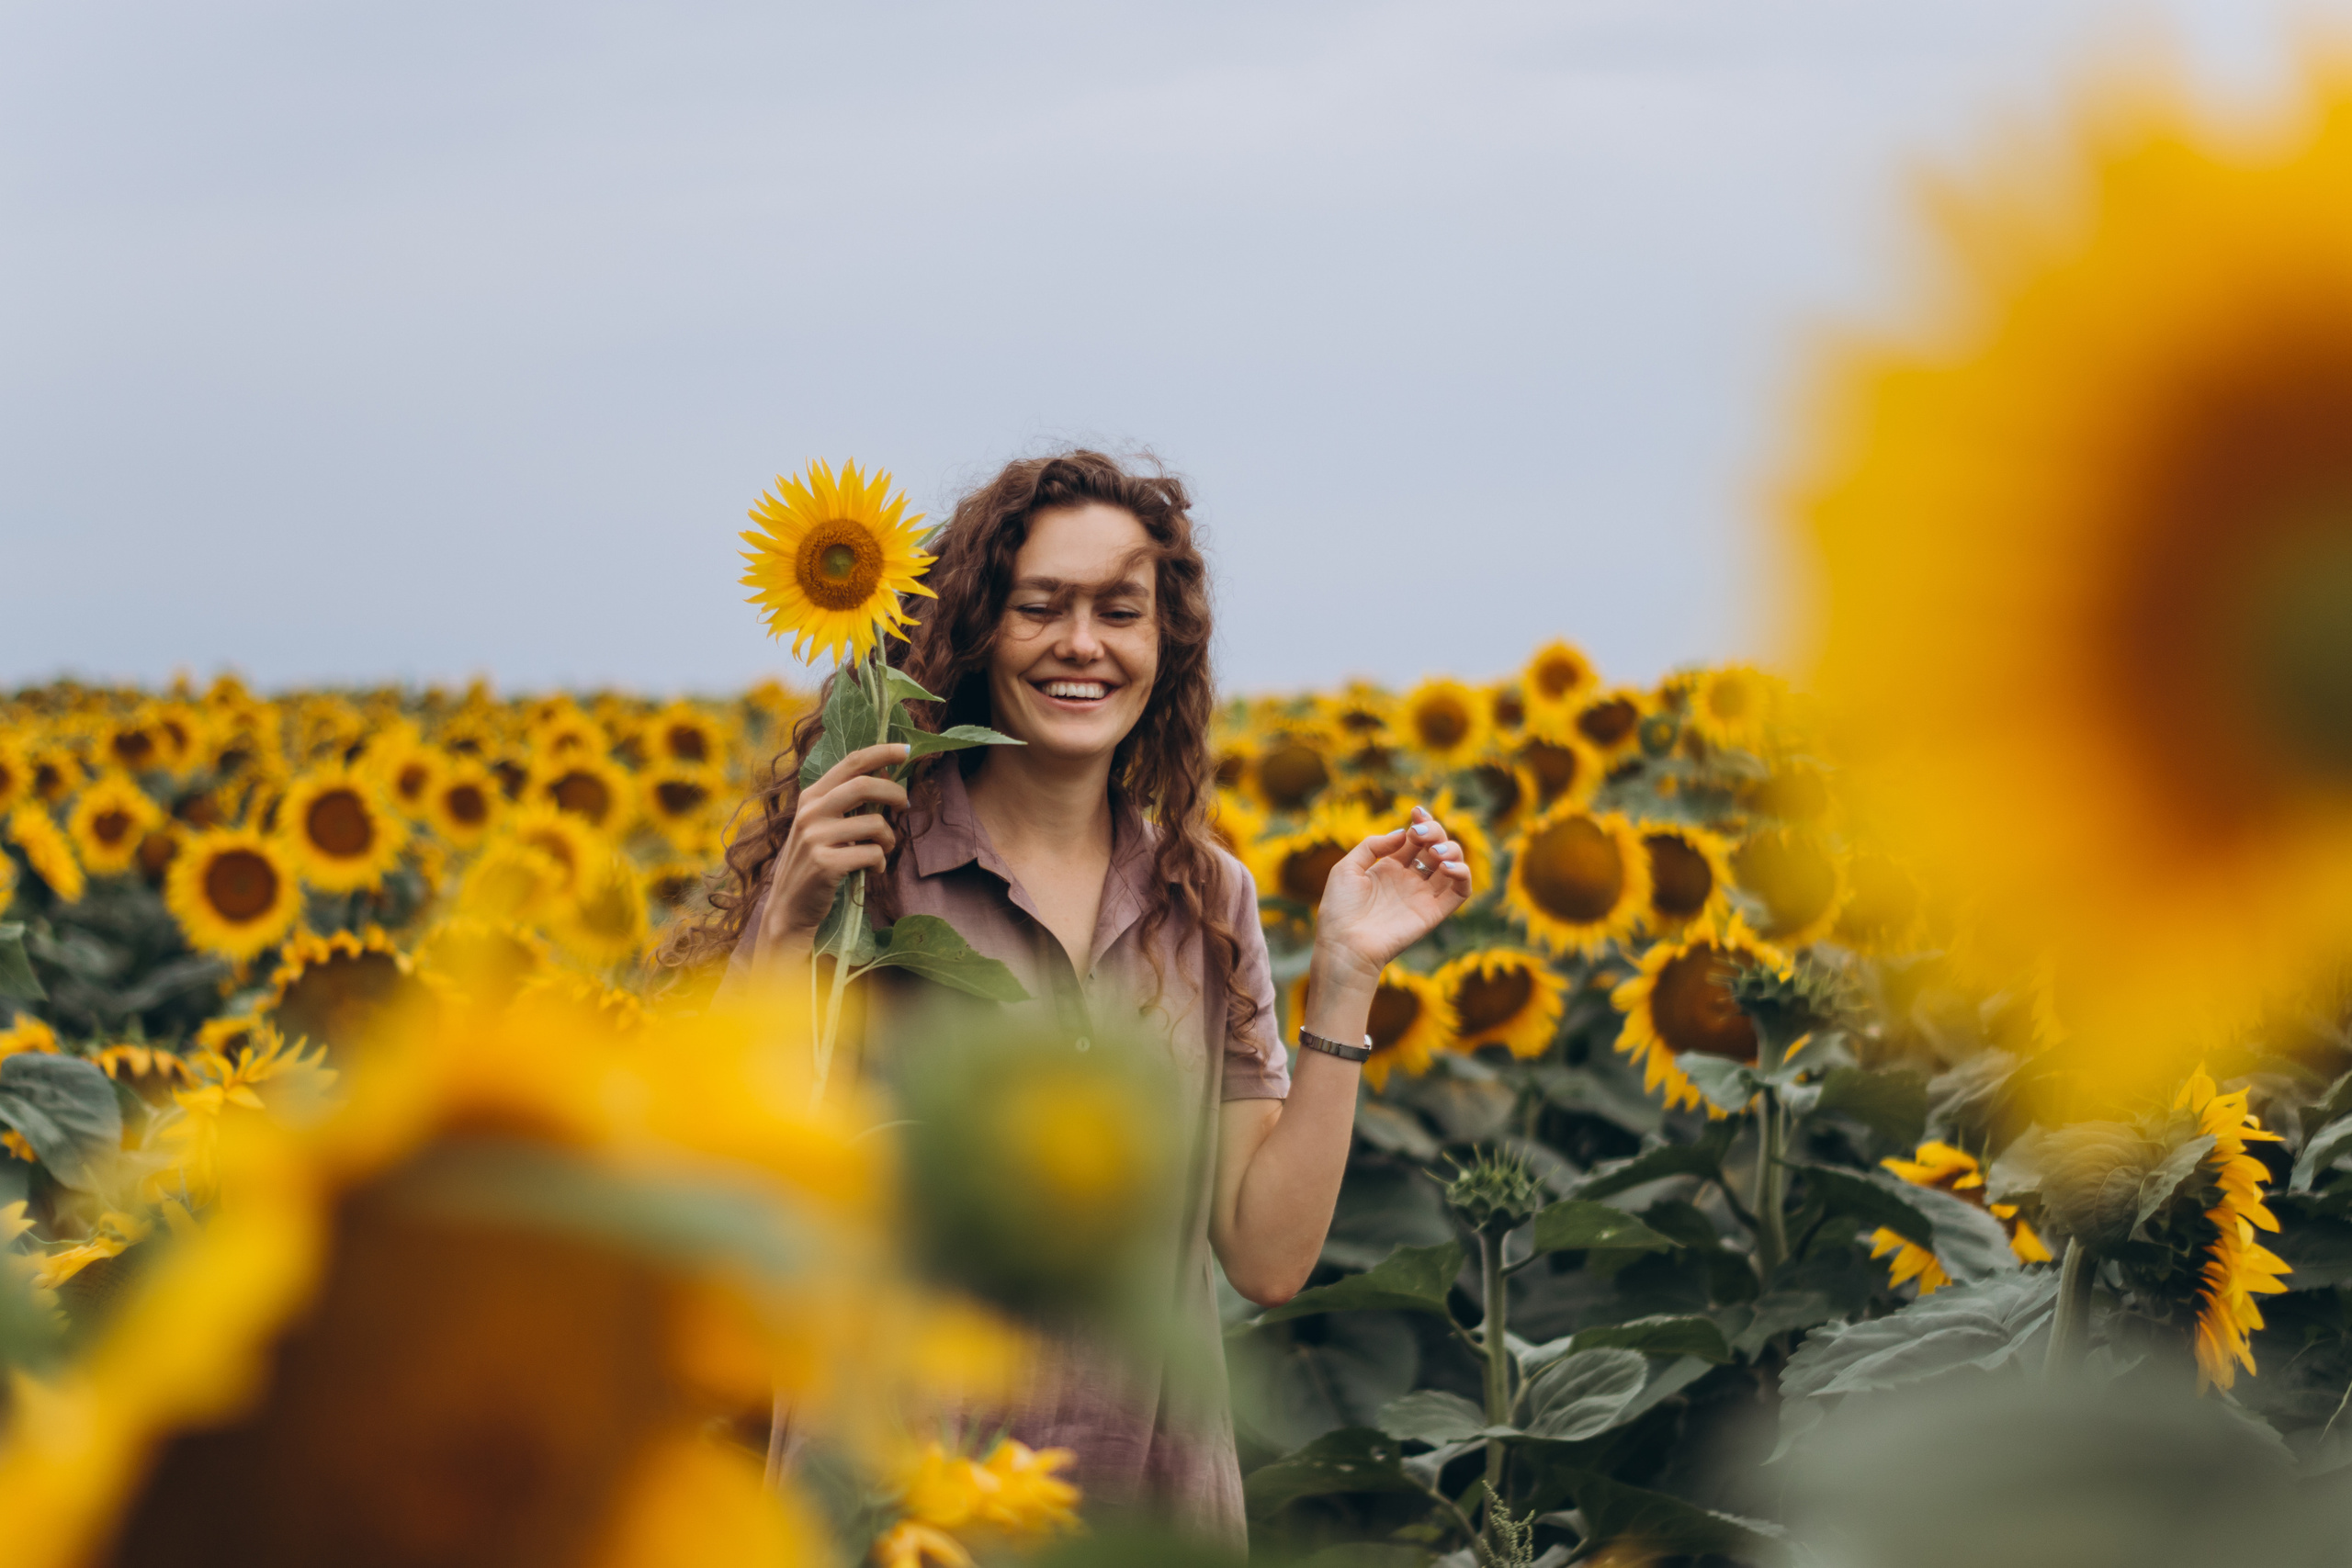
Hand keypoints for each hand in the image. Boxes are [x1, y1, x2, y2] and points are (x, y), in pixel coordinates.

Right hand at [752, 743, 908, 965]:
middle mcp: (810, 812)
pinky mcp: (825, 864)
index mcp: (811, 796)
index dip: (881, 752)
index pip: (851, 762)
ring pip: (875, 824)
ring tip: (880, 850)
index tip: (906, 750)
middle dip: (894, 793)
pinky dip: (880, 863)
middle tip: (905, 804)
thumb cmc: (815, 862)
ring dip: (888, 839)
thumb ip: (846, 801)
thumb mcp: (821, 825)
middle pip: (865, 785)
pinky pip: (872, 854)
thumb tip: (887, 776)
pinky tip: (871, 870)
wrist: (789, 906)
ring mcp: (815, 838)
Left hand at [1311, 804, 1471, 986]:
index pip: (1415, 839)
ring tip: (1433, 852)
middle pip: (1436, 847)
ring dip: (1451, 850)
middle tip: (1420, 833)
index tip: (1415, 812)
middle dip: (1434, 831)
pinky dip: (1463, 874)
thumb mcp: (1346, 868)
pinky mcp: (1434, 913)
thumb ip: (1373, 846)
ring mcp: (1423, 895)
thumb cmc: (1339, 910)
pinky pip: (1461, 892)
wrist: (1345, 945)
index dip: (1421, 823)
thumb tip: (1403, 833)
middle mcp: (1409, 879)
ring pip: (1453, 865)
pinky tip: (1447, 867)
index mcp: (1389, 867)